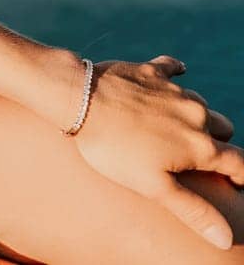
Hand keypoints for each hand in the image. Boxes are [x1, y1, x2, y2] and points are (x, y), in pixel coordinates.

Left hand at [67, 55, 243, 250]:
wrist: (79, 99)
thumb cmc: (113, 148)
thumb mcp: (152, 186)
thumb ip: (193, 211)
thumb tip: (225, 238)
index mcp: (201, 146)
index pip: (240, 164)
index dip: (241, 176)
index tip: (235, 184)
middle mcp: (196, 114)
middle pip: (223, 130)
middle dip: (215, 143)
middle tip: (191, 156)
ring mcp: (174, 90)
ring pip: (199, 103)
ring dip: (192, 115)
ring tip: (170, 127)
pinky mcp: (151, 71)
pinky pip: (173, 69)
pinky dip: (174, 77)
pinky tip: (169, 79)